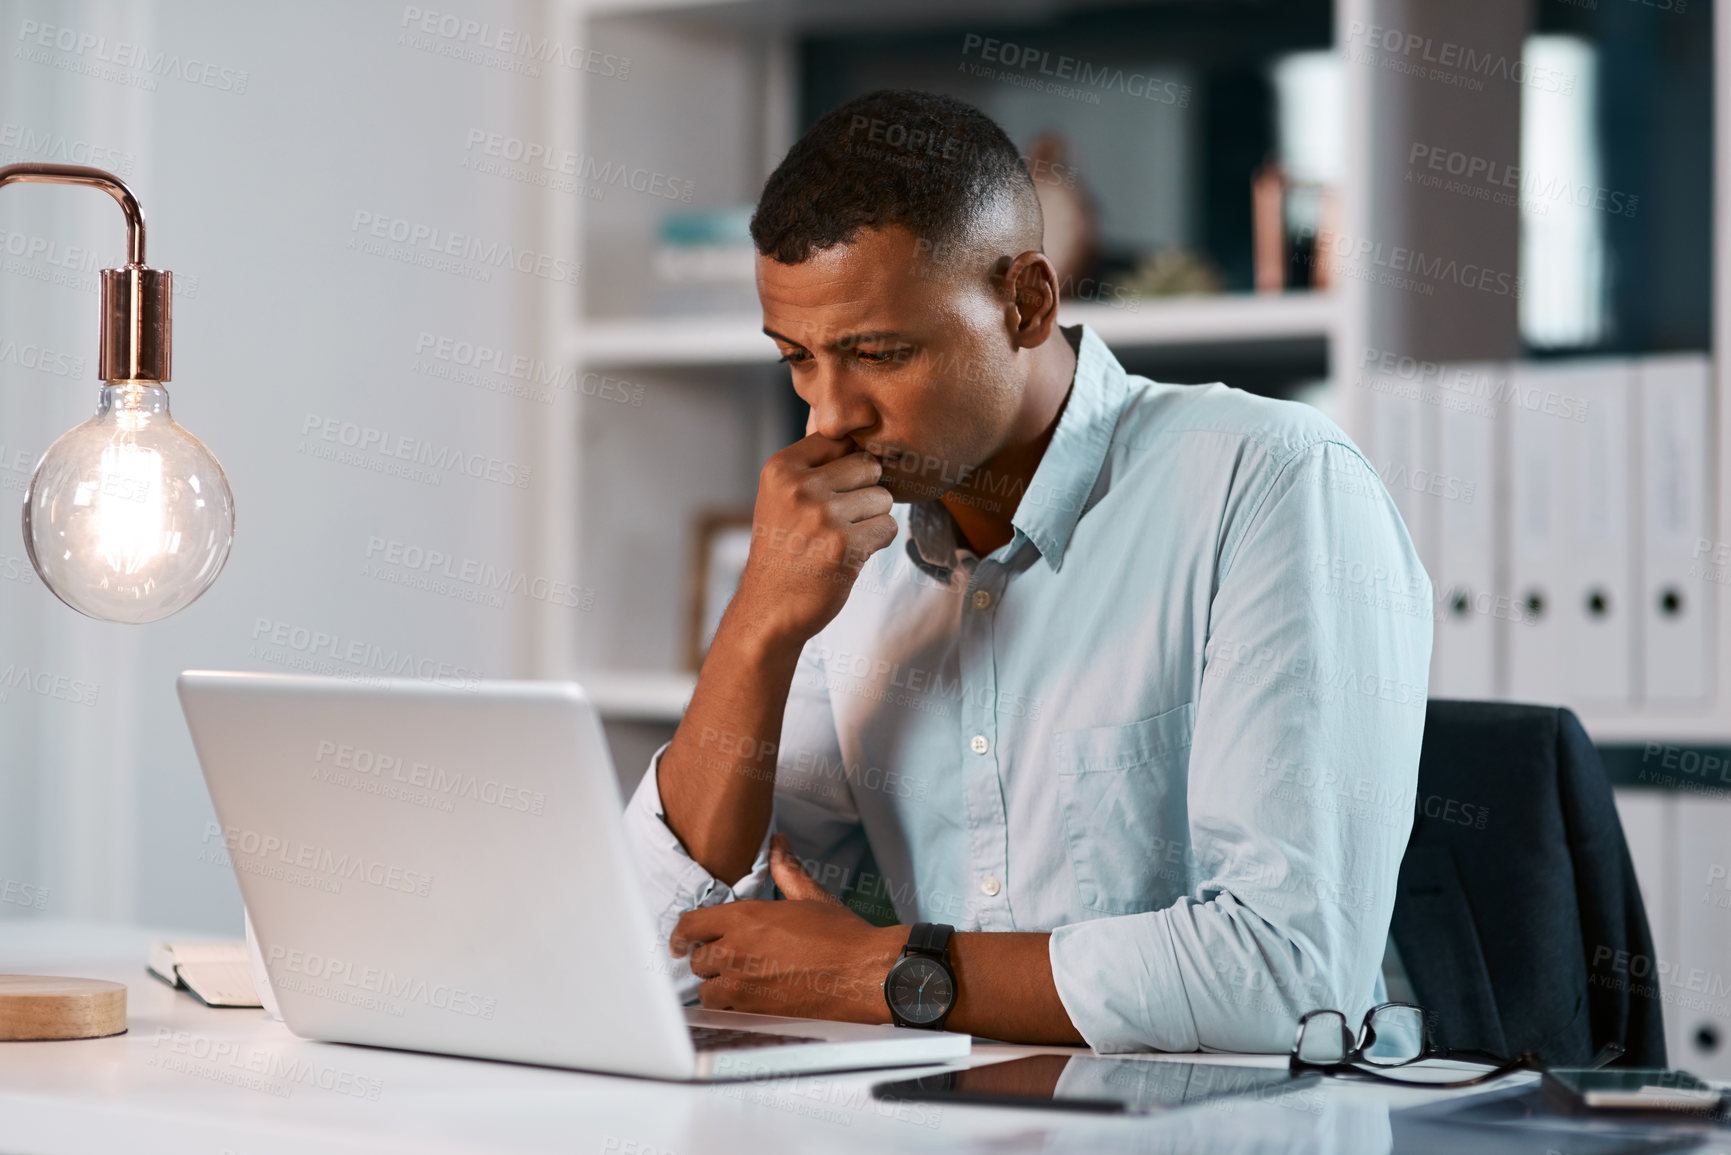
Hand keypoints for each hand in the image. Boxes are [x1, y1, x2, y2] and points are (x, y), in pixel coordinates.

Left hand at [669, 834, 903, 1021]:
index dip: (681, 933)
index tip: (680, 940)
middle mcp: (736, 952)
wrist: (862, 974)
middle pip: (697, 959)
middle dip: (707, 959)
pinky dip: (731, 1006)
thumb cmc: (841, 937)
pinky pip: (725, 1010)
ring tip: (734, 981)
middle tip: (722, 959)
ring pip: (707, 989)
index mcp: (744, 919)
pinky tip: (747, 998)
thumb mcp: (810, 896)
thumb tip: (779, 845)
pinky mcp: (755, 1011)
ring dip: (716, 985)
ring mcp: (743, 985)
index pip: (690, 925)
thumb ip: (787, 869)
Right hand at [726, 433, 896, 648]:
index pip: (840, 439)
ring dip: (872, 520)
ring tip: (842, 539)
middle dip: (865, 492)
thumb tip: (862, 432)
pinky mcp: (845, 546)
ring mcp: (823, 516)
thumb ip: (814, 464)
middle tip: (842, 519)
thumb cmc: (784, 550)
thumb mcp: (781, 496)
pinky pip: (887, 527)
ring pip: (882, 498)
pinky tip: (850, 555)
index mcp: (782, 468)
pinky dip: (877, 542)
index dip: (848, 466)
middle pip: (868, 466)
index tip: (836, 491)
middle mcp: (800, 487)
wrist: (770, 608)